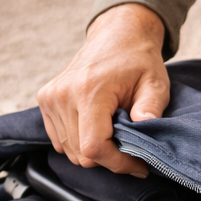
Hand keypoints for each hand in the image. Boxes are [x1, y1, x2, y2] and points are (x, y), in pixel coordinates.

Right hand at [37, 3, 169, 176]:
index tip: (138, 165)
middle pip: (81, 154)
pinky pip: (61, 141)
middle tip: (130, 148)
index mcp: (89, 90)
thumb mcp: (155, 84)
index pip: (94, 147)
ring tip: (114, 133)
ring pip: (70, 151)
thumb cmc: (138, 60)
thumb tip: (145, 128)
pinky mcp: (45, 100)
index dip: (117, 163)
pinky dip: (80, 142)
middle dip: (109, 158)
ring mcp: (50, 98)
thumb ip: (151, 108)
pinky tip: (97, 127)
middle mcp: (63, 95)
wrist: (117, 35)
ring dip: (94, 151)